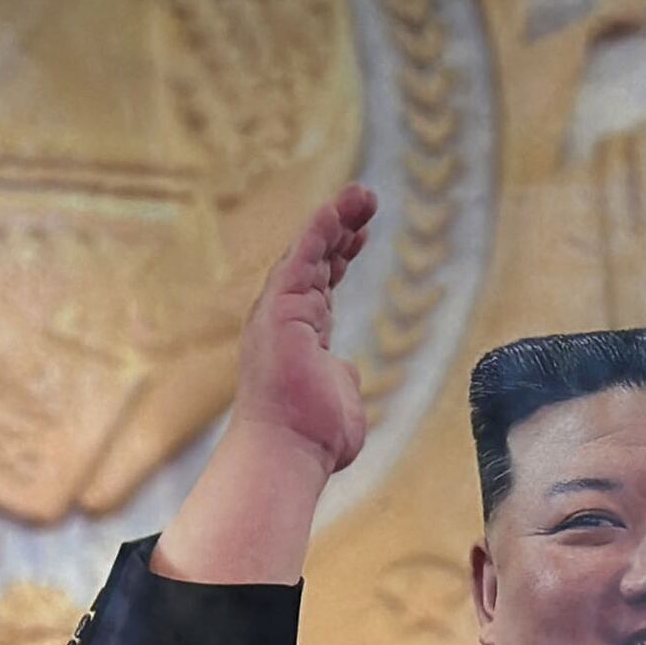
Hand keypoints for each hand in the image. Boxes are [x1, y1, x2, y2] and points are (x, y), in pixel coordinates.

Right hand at [234, 186, 375, 477]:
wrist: (289, 450)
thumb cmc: (313, 438)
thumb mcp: (339, 398)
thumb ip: (341, 379)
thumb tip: (344, 371)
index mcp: (299, 338)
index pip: (320, 286)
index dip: (339, 257)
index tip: (361, 235)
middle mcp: (285, 320)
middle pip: (315, 262)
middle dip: (341, 229)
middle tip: (366, 200)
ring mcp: (279, 313)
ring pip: (309, 254)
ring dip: (335, 221)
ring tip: (362, 194)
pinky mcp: (279, 309)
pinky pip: (301, 260)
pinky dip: (318, 232)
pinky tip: (335, 209)